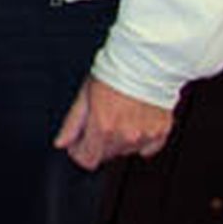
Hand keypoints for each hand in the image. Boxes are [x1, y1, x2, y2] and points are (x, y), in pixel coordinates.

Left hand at [54, 75, 172, 170]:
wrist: (144, 63)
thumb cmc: (113, 74)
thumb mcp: (84, 95)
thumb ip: (72, 123)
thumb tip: (61, 142)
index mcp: (103, 128)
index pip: (87, 160)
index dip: (79, 151)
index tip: (78, 142)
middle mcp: (125, 136)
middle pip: (106, 156)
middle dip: (97, 142)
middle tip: (98, 119)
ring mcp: (145, 136)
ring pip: (126, 151)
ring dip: (118, 140)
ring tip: (118, 115)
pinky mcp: (161, 133)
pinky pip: (148, 148)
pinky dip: (140, 140)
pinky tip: (135, 122)